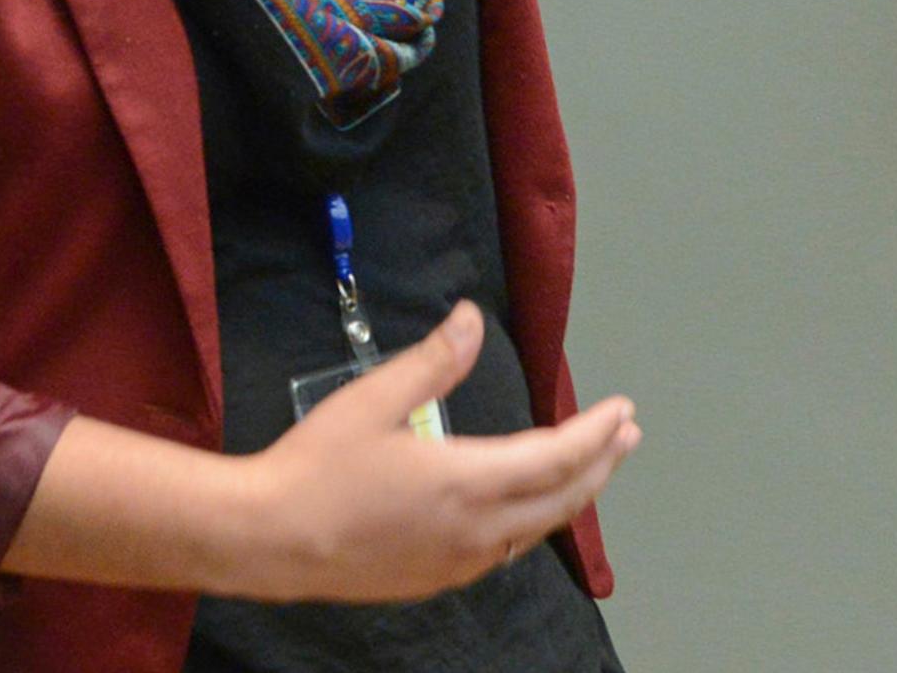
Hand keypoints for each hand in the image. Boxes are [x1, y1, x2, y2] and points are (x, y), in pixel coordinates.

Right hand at [230, 303, 638, 603]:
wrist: (270, 541)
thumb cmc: (318, 467)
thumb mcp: (373, 400)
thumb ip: (433, 361)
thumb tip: (472, 318)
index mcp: (467, 481)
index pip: (557, 457)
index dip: (596, 433)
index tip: (622, 410)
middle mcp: (475, 529)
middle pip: (562, 498)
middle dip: (602, 463)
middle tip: (626, 434)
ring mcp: (458, 561)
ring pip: (537, 529)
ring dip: (573, 494)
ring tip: (592, 467)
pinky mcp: (437, 578)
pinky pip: (506, 550)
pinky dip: (534, 522)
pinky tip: (529, 510)